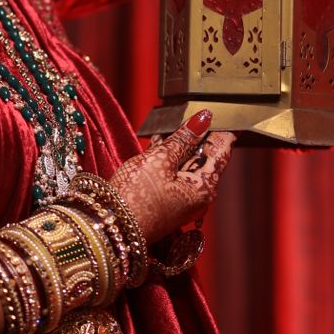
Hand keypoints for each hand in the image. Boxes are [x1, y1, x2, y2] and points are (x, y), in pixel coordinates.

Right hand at [109, 111, 234, 246]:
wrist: (111, 226)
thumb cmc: (136, 195)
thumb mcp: (159, 160)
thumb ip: (182, 138)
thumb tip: (203, 118)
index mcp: (204, 186)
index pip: (222, 149)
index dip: (222, 127)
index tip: (221, 108)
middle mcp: (198, 194)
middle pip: (204, 155)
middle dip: (199, 132)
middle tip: (194, 107)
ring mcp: (182, 198)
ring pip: (187, 163)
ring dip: (180, 142)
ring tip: (172, 118)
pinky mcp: (167, 200)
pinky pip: (174, 172)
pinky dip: (168, 157)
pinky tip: (159, 140)